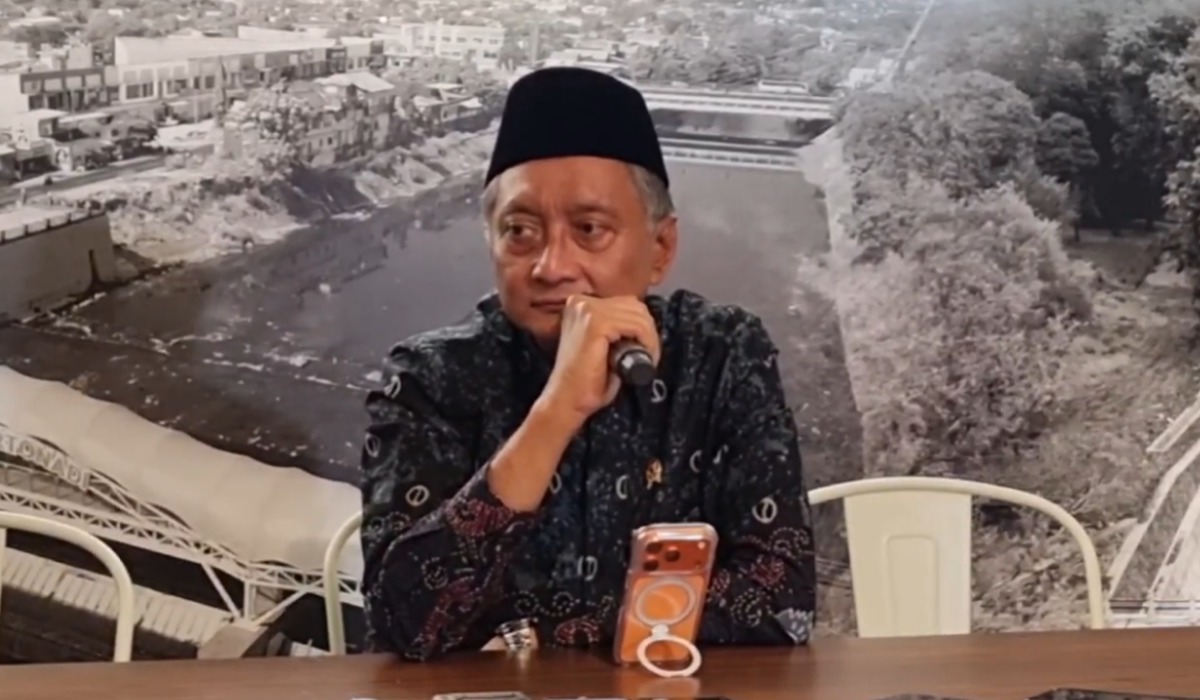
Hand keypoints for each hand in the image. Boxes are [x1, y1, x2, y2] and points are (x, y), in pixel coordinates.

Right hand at [540, 295, 660, 426]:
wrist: (566, 401)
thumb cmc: (585, 380)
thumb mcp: (602, 345)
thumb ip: (616, 329)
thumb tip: (643, 323)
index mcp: (580, 304)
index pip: (626, 303)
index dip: (641, 326)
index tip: (645, 349)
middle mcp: (581, 302)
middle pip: (635, 305)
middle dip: (648, 331)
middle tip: (649, 356)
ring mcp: (587, 310)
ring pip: (639, 315)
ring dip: (651, 339)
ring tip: (648, 360)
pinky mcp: (596, 324)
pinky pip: (637, 326)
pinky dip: (648, 343)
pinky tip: (646, 358)